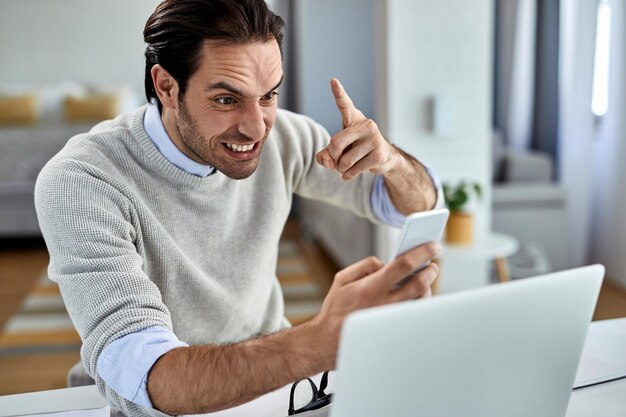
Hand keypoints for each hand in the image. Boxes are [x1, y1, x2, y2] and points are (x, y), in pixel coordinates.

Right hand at [310, 242, 440, 367]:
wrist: (328, 341)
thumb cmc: (335, 309)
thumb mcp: (342, 279)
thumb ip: (366, 265)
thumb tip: (386, 263)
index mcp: (370, 288)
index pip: (403, 265)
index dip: (421, 253)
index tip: (432, 246)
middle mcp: (384, 304)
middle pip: (419, 284)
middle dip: (430, 271)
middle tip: (432, 265)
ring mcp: (392, 320)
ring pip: (421, 301)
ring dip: (427, 287)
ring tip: (425, 279)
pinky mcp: (396, 331)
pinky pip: (416, 315)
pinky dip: (420, 303)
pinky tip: (418, 295)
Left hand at [316, 78, 398, 179]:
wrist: (383, 159)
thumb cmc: (355, 150)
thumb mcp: (337, 150)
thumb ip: (325, 155)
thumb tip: (328, 162)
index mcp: (354, 118)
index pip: (344, 105)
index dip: (339, 93)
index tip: (333, 81)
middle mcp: (366, 124)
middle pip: (335, 143)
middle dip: (332, 156)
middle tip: (336, 160)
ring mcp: (374, 139)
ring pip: (344, 160)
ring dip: (340, 168)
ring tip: (346, 166)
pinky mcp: (378, 154)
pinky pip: (353, 170)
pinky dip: (347, 175)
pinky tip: (349, 174)